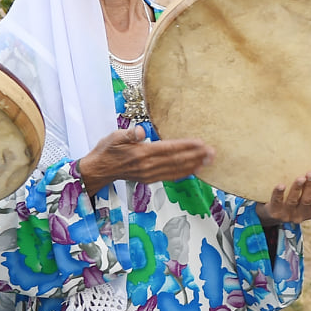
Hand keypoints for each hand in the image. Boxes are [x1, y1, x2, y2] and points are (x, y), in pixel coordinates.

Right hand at [76, 126, 213, 190]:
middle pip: (177, 161)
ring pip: (176, 170)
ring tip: (210, 160)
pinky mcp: (150, 179)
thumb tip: (140, 131)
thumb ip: (128, 134)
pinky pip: (171, 176)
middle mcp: (148, 166)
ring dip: (194, 165)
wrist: (97, 171)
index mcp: (141, 154)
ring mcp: (150, 174)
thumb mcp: (113, 137)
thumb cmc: (106, 151)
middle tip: (213, 152)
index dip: (186, 146)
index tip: (201, 143)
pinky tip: (196, 170)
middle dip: (196, 156)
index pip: (169, 149)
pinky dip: (185, 173)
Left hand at [259, 173, 310, 224]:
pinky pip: (277, 202)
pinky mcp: (274, 213)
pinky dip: (279, 193)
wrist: (270, 213)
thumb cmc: (292, 199)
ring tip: (300, 178)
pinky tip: (281, 185)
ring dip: (297, 188)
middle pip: (307, 201)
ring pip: (292, 201)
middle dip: (309, 186)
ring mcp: (287, 215)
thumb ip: (309, 188)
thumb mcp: (302, 198)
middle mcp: (301, 215)